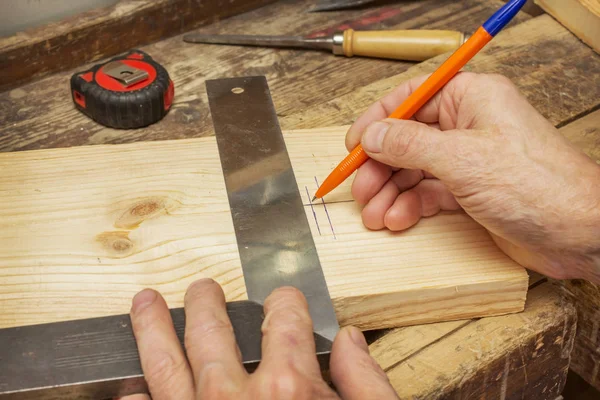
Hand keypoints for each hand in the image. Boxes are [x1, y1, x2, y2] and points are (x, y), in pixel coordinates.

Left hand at [120, 279, 397, 399]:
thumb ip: (365, 381)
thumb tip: (350, 340)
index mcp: (291, 388)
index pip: (284, 320)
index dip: (286, 302)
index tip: (284, 299)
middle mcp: (237, 399)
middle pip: (213, 331)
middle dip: (207, 303)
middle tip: (202, 288)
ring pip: (165, 364)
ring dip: (152, 329)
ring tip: (144, 304)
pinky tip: (130, 388)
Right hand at [346, 72, 599, 282]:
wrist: (578, 233)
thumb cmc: (536, 184)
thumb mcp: (461, 159)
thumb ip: (409, 145)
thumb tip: (372, 135)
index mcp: (471, 98)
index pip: (412, 97)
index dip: (378, 120)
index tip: (353, 144)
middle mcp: (469, 125)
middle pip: (407, 139)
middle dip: (380, 167)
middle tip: (359, 189)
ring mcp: (469, 159)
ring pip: (415, 170)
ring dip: (391, 192)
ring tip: (373, 214)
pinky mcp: (471, 191)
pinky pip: (429, 193)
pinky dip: (410, 206)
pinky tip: (397, 220)